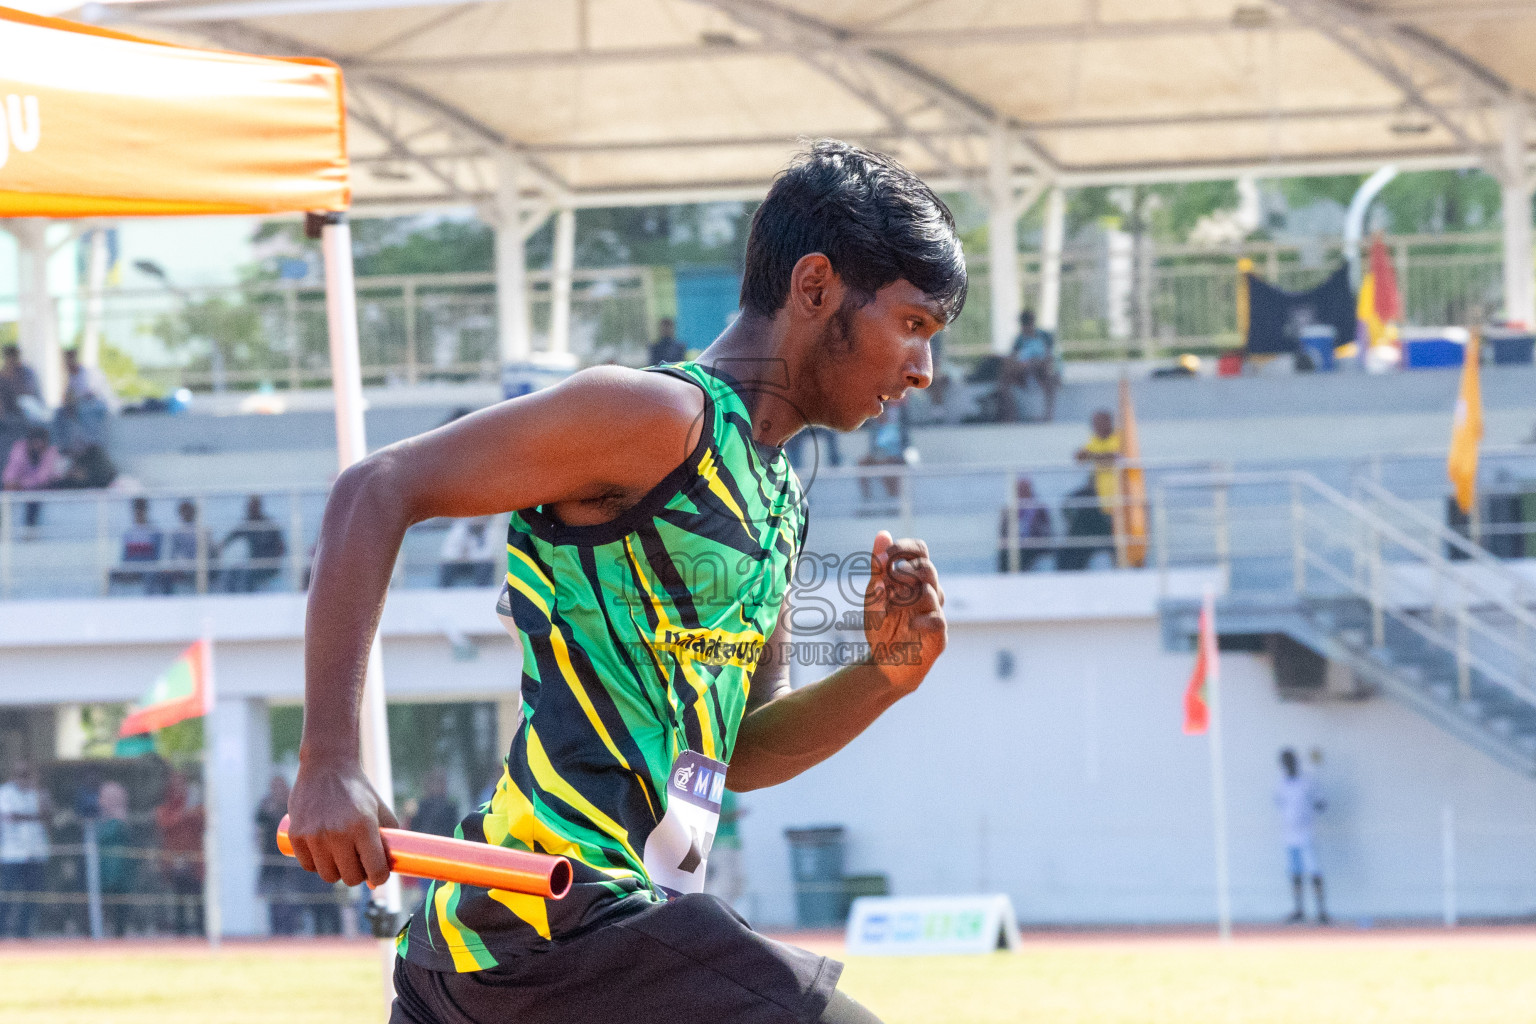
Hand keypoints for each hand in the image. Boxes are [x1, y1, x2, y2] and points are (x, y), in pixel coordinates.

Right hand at [285, 756, 398, 887]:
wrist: (327, 765)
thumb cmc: (358, 791)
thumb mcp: (380, 810)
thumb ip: (386, 842)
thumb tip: (378, 881)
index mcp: (363, 825)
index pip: (374, 870)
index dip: (379, 877)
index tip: (378, 875)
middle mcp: (338, 832)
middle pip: (350, 878)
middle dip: (358, 875)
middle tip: (359, 863)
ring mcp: (314, 835)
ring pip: (328, 875)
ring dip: (337, 871)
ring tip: (341, 857)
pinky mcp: (296, 835)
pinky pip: (309, 866)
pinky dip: (317, 864)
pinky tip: (324, 852)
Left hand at [863, 531, 945, 693]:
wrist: (884, 666)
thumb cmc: (881, 628)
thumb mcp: (873, 597)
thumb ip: (878, 568)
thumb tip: (882, 533)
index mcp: (914, 580)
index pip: (920, 551)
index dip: (904, 549)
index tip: (883, 558)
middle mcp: (928, 593)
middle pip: (928, 568)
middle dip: (905, 572)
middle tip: (887, 583)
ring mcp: (935, 613)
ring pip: (932, 591)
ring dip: (907, 595)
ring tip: (892, 606)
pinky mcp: (938, 636)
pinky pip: (937, 620)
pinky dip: (922, 619)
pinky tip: (909, 624)